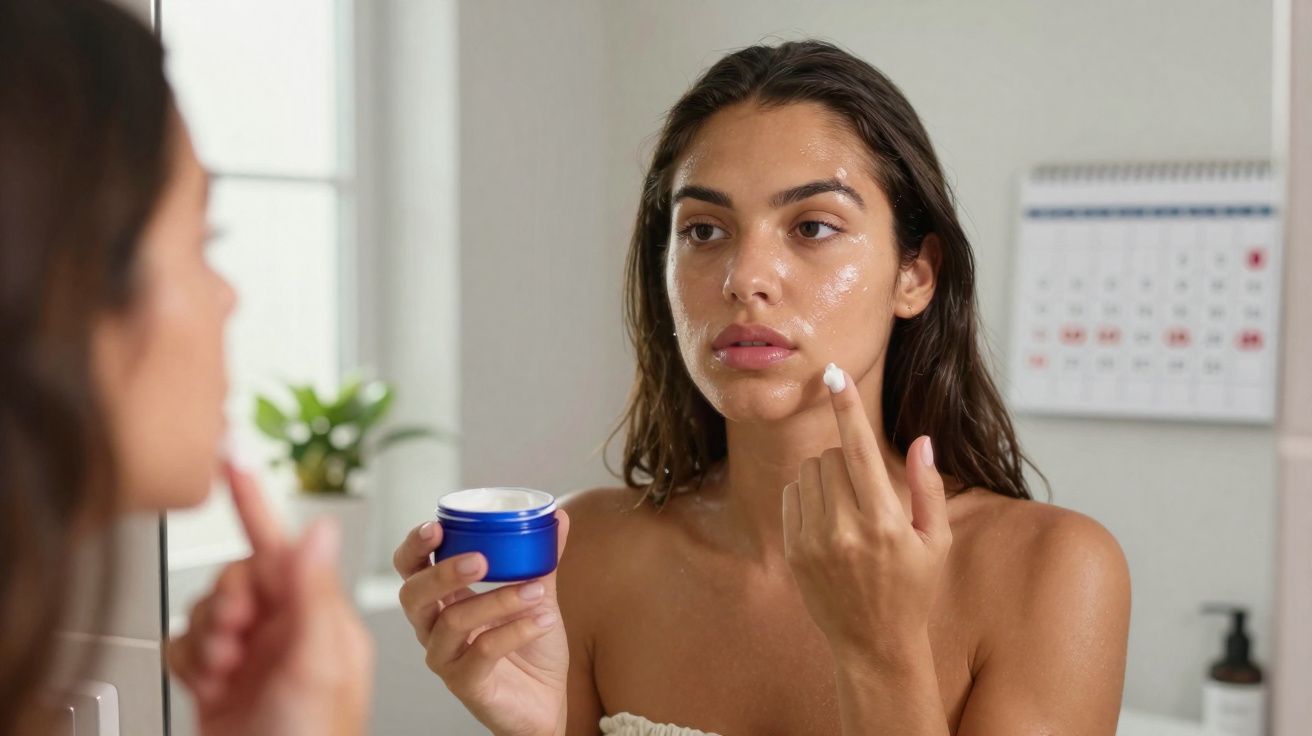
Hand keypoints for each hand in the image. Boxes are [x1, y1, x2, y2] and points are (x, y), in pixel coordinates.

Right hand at [167, 463, 373, 735]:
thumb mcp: (316, 662)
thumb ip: (312, 594)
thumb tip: (320, 530)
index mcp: (319, 617)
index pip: (284, 546)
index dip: (256, 502)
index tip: (234, 461)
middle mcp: (286, 630)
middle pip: (237, 576)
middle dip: (226, 602)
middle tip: (236, 636)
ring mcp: (252, 655)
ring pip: (207, 610)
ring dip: (206, 639)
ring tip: (226, 672)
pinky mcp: (218, 679)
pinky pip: (186, 645)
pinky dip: (190, 662)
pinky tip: (211, 685)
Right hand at [393, 510, 571, 735]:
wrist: (547, 704)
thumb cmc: (531, 649)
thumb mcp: (537, 596)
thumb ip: (542, 559)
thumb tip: (557, 516)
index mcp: (443, 601)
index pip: (410, 570)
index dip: (414, 547)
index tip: (435, 526)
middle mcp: (434, 629)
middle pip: (413, 596)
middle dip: (442, 573)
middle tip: (481, 559)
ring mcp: (446, 659)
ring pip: (454, 622)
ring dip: (498, 600)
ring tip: (536, 590)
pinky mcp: (466, 684)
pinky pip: (483, 652)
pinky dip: (516, 630)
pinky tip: (545, 619)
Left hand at [782, 364, 951, 660]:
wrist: (873, 645)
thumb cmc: (912, 590)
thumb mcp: (936, 541)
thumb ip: (928, 488)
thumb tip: (922, 440)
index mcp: (885, 522)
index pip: (860, 450)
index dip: (847, 407)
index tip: (835, 374)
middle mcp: (845, 530)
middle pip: (830, 456)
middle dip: (846, 457)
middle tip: (865, 489)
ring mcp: (814, 541)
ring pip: (809, 471)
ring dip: (827, 474)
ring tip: (849, 507)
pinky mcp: (794, 549)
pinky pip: (793, 494)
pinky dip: (809, 494)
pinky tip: (829, 520)